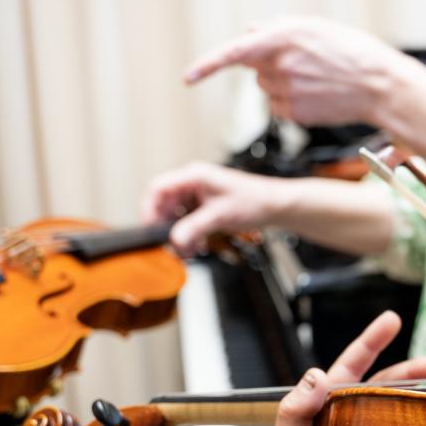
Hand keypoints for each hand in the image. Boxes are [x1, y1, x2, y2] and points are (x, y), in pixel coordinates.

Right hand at [141, 162, 292, 254]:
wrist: (276, 206)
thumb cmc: (254, 201)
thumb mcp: (219, 216)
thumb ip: (194, 228)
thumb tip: (174, 240)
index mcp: (194, 176)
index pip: (157, 188)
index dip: (149, 209)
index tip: (150, 229)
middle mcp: (193, 182)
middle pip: (164, 204)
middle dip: (167, 227)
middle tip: (171, 245)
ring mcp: (199, 193)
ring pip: (175, 214)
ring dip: (179, 233)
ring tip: (188, 249)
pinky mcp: (205, 204)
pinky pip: (188, 219)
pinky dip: (189, 233)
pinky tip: (197, 245)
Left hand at [183, 17, 413, 126]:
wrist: (378, 84)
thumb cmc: (351, 53)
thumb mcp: (314, 28)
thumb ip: (277, 29)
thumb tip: (248, 31)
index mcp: (282, 38)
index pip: (233, 53)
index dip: (207, 67)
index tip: (188, 78)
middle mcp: (280, 65)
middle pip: (256, 73)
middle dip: (272, 69)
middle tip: (305, 67)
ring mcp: (287, 91)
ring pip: (268, 92)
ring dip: (284, 87)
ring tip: (317, 82)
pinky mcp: (295, 113)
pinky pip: (281, 109)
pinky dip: (293, 104)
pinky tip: (318, 97)